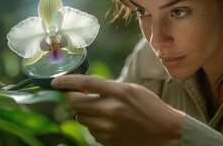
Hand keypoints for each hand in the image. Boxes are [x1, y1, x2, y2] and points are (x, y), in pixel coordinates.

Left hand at [51, 75, 183, 145]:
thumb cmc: (150, 107)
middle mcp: (111, 109)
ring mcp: (108, 127)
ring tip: (100, 111)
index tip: (56, 82)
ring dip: (84, 113)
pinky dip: (94, 125)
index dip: (66, 81)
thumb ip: (109, 87)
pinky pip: (90, 131)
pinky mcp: (108, 141)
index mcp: (118, 92)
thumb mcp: (132, 89)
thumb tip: (86, 87)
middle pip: (75, 102)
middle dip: (73, 98)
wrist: (166, 133)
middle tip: (79, 97)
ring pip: (80, 118)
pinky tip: (107, 123)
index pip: (84, 83)